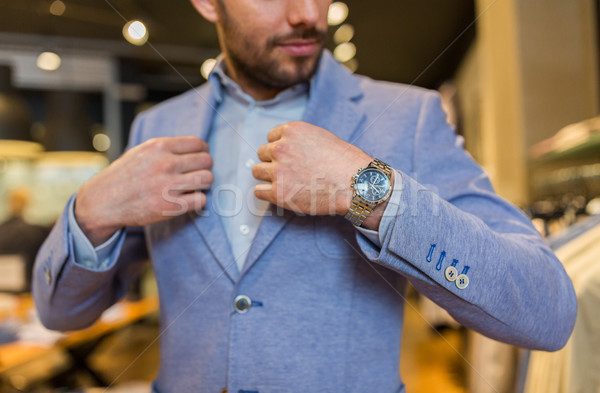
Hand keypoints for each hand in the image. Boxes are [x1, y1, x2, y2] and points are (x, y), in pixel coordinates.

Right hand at [75, 136, 212, 245]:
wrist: (103, 202)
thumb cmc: (124, 176)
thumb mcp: (141, 152)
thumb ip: (166, 148)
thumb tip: (196, 148)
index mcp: (159, 147)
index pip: (199, 144)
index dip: (202, 152)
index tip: (198, 159)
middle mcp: (165, 164)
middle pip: (207, 161)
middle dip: (204, 168)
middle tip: (195, 175)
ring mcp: (168, 186)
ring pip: (207, 179)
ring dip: (203, 184)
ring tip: (192, 187)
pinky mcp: (170, 206)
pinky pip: (201, 199)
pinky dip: (198, 200)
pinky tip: (187, 199)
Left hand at [252, 121, 371, 215]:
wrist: (356, 185)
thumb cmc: (345, 162)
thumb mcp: (321, 137)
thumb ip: (300, 140)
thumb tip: (284, 147)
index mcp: (292, 130)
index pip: (271, 137)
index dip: (281, 148)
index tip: (291, 158)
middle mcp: (281, 148)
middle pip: (262, 153)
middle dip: (273, 162)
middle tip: (290, 172)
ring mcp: (278, 171)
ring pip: (257, 172)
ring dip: (268, 177)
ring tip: (285, 183)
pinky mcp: (278, 193)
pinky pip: (258, 192)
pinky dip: (267, 194)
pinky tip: (280, 195)